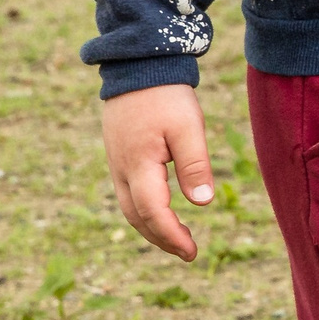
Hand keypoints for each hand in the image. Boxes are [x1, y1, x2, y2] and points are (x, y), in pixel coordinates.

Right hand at [101, 83, 215, 261]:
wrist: (138, 66)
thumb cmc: (166, 95)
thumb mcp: (188, 127)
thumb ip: (195, 165)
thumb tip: (202, 203)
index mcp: (138, 167)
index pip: (154, 214)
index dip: (172, 237)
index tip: (192, 252)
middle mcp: (121, 171)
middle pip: (137, 218)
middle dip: (162, 239)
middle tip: (188, 251)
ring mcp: (116, 164)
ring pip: (129, 208)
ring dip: (152, 227)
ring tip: (177, 238)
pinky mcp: (119, 156)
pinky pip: (128, 194)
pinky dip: (144, 210)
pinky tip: (162, 210)